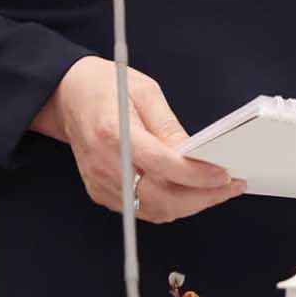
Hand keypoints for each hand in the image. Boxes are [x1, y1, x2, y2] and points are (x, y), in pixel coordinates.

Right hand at [29, 56, 244, 224]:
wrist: (66, 95)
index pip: (163, 165)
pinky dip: (168, 206)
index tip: (223, 175)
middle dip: (202, 198)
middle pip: (161, 198)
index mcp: (114, 133)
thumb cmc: (104, 86)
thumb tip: (196, 156)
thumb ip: (169, 127)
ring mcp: (99, 182)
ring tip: (214, 191)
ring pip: (153, 210)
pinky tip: (186, 193)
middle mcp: (104, 163)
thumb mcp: (144, 91)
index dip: (197, 175)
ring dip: (189, 205)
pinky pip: (140, 210)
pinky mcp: (99, 191)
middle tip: (229, 187)